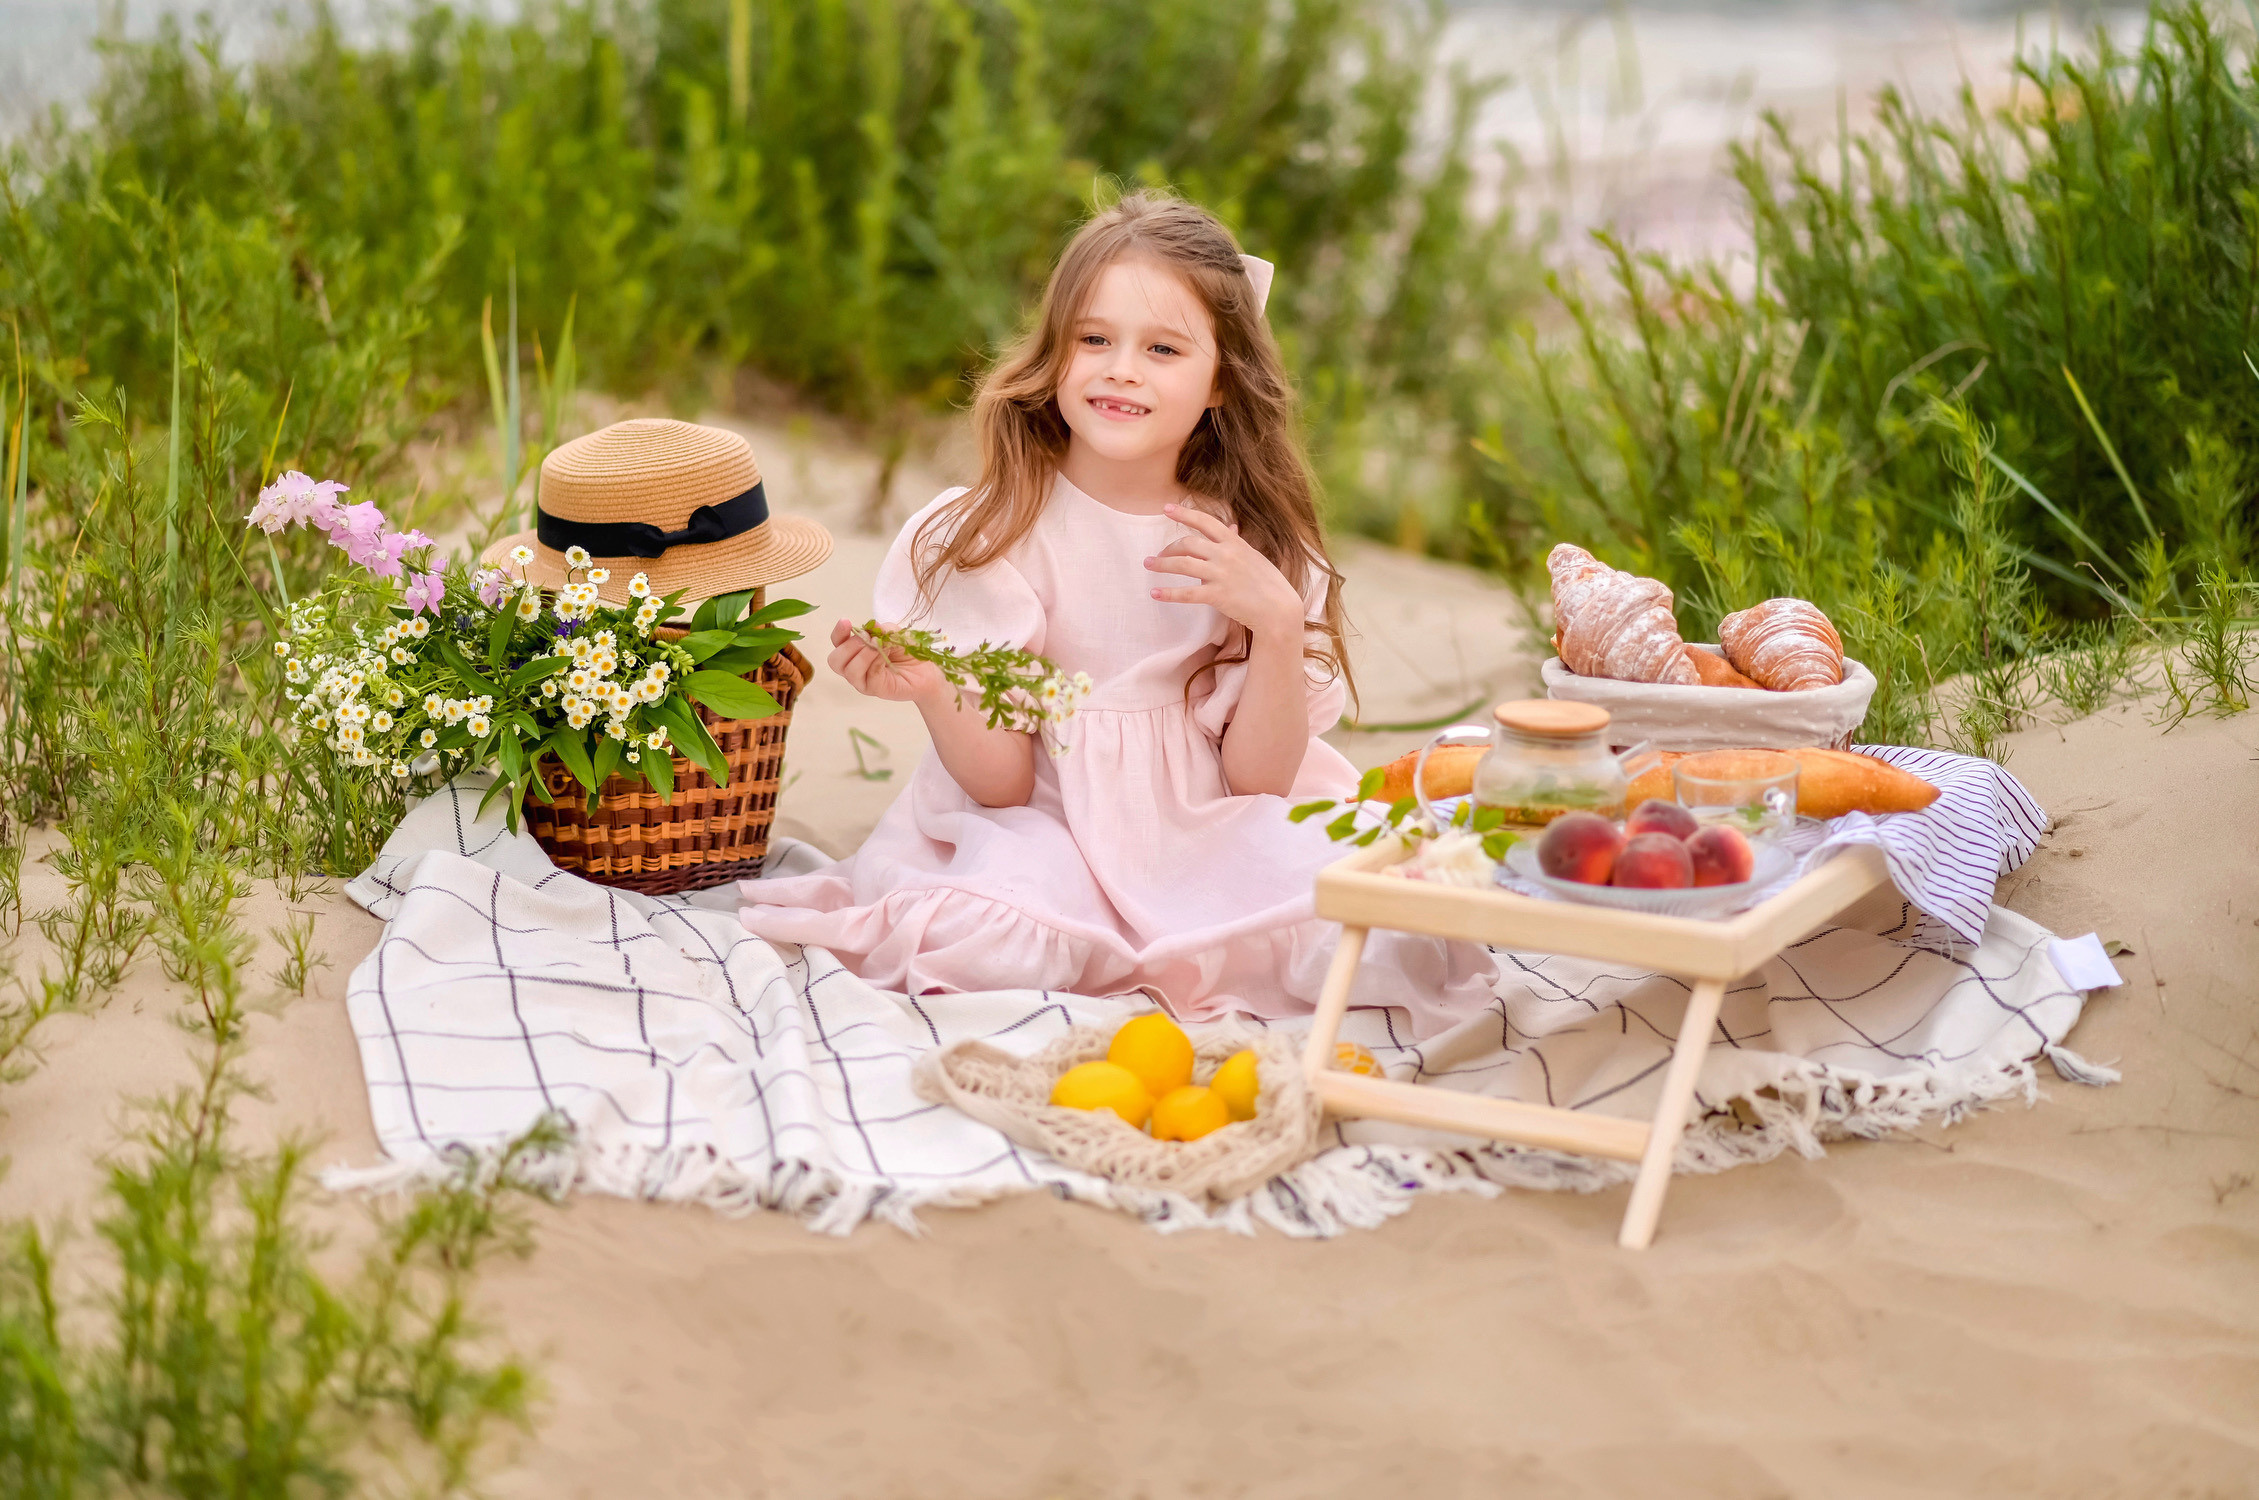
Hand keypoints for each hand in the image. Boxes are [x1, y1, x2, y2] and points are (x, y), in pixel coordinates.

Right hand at [826, 618, 948, 705]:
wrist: (925, 668)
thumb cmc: (906, 650)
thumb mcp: (893, 632)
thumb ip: (880, 629)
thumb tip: (871, 629)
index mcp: (854, 650)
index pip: (837, 642)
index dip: (838, 632)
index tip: (846, 622)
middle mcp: (854, 666)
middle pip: (835, 660)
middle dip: (849, 646)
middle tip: (869, 639)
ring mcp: (862, 680)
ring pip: (849, 670)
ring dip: (863, 655)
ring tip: (879, 647)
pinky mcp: (874, 689)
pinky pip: (867, 676)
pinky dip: (875, 663)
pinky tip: (886, 658)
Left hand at [1142, 503, 1305, 637]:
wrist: (1279, 609)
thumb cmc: (1268, 583)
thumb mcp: (1254, 556)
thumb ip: (1238, 542)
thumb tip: (1232, 527)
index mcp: (1234, 543)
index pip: (1206, 521)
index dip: (1185, 513)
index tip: (1167, 508)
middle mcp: (1226, 555)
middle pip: (1188, 543)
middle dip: (1169, 548)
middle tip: (1157, 556)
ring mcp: (1221, 575)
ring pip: (1183, 564)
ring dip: (1162, 564)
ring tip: (1148, 565)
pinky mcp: (1217, 595)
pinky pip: (1187, 593)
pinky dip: (1168, 593)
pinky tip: (1155, 593)